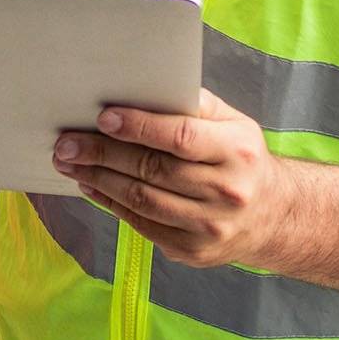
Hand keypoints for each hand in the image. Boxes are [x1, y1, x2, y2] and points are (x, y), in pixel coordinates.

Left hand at [54, 90, 291, 268]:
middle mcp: (227, 191)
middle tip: (66, 143)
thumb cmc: (240, 158)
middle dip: (102, 154)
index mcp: (237, 151)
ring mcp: (210, 226)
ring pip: (141, 200)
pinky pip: (141, 224)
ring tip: (69, 162)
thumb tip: (140, 90)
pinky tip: (91, 185)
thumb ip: (193, 105)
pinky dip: (110, 203)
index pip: (180, 137)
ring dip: (98, 179)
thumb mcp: (233, 123)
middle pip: (153, 169)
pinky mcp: (192, 250)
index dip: (138, 127)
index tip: (102, 118)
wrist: (272, 215)